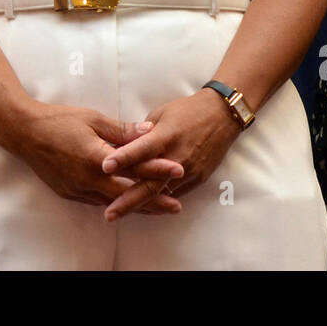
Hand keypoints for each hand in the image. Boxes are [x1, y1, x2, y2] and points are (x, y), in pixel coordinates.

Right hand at [3, 101, 183, 214]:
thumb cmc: (59, 120)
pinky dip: (115, 202)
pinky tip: (126, 203)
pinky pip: (98, 201)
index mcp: (96, 158)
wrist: (25, 133)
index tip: (178, 169)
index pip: (134, 167)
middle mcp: (88, 179)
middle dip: (154, 200)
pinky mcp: (70, 193)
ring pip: (113, 202)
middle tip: (176, 205)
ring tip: (158, 208)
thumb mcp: (94, 119)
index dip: (158, 169)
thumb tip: (150, 131)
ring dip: (136, 205)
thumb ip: (122, 130)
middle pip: (127, 195)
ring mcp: (78, 189)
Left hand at [99, 90, 240, 220]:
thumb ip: (142, 134)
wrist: (222, 116)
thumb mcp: (161, 114)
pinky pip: (174, 193)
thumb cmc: (187, 111)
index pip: (142, 149)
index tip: (104, 167)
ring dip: (140, 205)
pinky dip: (158, 200)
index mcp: (166, 135)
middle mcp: (177, 156)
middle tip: (108, 214)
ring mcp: (189, 171)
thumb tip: (121, 146)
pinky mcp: (197, 179)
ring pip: (161, 194)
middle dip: (128, 200)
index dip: (123, 158)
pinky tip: (142, 208)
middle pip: (150, 183)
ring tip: (119, 214)